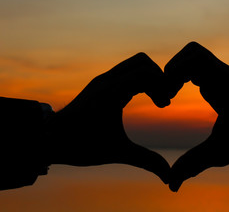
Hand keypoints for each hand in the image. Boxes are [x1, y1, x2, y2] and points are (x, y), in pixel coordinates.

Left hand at [46, 53, 170, 183]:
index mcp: (112, 92)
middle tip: (163, 101)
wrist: (49, 140)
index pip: (146, 72)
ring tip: (157, 101)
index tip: (165, 106)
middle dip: (159, 78)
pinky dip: (140, 81)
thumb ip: (146, 161)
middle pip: (143, 61)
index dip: (162, 86)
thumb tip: (168, 177)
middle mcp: (107, 80)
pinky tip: (142, 99)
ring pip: (134, 64)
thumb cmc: (81, 146)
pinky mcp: (102, 84)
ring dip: (149, 78)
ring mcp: (103, 80)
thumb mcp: (117, 152)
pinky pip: (126, 72)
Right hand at [165, 42, 228, 190]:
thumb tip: (171, 184)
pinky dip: (183, 75)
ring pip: (193, 55)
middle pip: (191, 51)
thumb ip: (194, 164)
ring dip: (177, 71)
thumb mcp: (220, 153)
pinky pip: (197, 66)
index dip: (173, 73)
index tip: (168, 97)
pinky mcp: (219, 79)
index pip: (195, 59)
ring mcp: (222, 74)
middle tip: (167, 94)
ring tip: (170, 95)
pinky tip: (179, 95)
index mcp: (224, 84)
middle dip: (172, 69)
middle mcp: (223, 74)